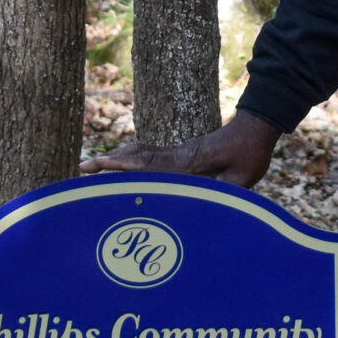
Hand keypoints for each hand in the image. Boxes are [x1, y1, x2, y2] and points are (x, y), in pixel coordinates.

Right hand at [84, 111, 280, 188]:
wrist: (256, 128)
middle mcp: (177, 154)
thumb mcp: (243, 177)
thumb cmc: (250, 153)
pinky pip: (150, 155)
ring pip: (140, 152)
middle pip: (136, 155)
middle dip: (108, 161)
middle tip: (81, 169)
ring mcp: (178, 152)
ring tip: (93, 167)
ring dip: (117, 158)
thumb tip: (207, 209)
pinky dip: (131, 159)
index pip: (149, 164)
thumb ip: (224, 193)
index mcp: (188, 160)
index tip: (99, 164)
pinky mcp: (182, 153)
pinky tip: (124, 166)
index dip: (123, 165)